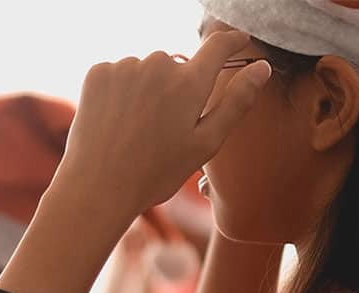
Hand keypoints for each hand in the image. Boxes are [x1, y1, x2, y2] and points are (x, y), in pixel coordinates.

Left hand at [57, 30, 270, 219]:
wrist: (97, 187)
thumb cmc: (155, 173)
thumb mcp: (206, 143)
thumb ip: (237, 101)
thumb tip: (261, 67)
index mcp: (189, 83)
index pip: (218, 45)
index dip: (232, 40)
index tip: (239, 41)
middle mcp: (158, 64)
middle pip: (177, 66)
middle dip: (176, 89)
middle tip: (163, 129)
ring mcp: (125, 66)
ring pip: (146, 71)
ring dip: (146, 91)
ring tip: (136, 131)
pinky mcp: (98, 72)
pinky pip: (119, 74)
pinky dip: (120, 93)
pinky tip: (116, 122)